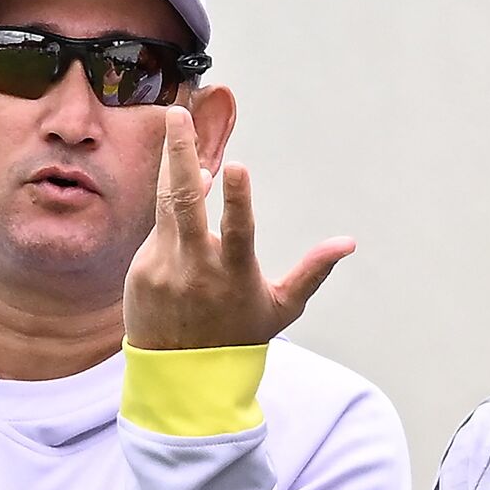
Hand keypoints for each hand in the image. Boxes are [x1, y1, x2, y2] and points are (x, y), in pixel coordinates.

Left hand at [124, 107, 354, 349]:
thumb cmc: (239, 335)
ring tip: (175, 124)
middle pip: (184, 202)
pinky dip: (173, 211)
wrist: (182, 374)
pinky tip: (186, 195)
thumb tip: (348, 243)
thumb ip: (313, 271)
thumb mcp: (283, 307)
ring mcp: (164, 267)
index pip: (237, 232)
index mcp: (234, 275)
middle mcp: (196, 267)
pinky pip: (159, 229)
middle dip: (181, 154)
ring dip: (171, 163)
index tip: (234, 165)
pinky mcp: (142, 270)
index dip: (237, 199)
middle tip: (178, 115)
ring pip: (165, 204)